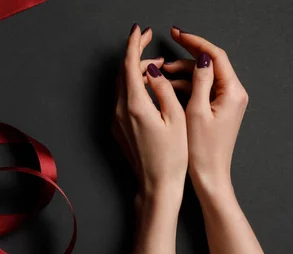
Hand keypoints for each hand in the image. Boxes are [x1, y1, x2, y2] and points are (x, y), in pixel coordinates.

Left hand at [113, 25, 187, 204]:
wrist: (156, 185)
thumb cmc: (172, 156)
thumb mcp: (176, 118)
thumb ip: (163, 89)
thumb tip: (152, 70)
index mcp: (135, 105)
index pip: (129, 65)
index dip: (134, 44)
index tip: (140, 30)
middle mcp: (120, 111)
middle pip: (123, 73)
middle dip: (136, 56)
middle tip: (154, 49)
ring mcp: (116, 120)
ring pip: (121, 85)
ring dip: (135, 72)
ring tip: (157, 69)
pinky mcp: (117, 128)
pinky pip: (122, 99)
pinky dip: (133, 87)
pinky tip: (148, 89)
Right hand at [163, 27, 248, 195]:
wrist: (210, 177)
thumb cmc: (202, 150)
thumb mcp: (196, 112)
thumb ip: (200, 81)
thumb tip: (201, 57)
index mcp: (232, 92)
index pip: (215, 56)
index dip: (194, 42)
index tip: (176, 34)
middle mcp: (234, 94)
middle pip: (208, 65)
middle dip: (183, 60)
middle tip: (161, 60)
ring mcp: (227, 102)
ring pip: (203, 78)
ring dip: (181, 75)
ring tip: (159, 76)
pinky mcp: (219, 110)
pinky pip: (202, 91)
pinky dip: (185, 88)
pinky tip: (167, 90)